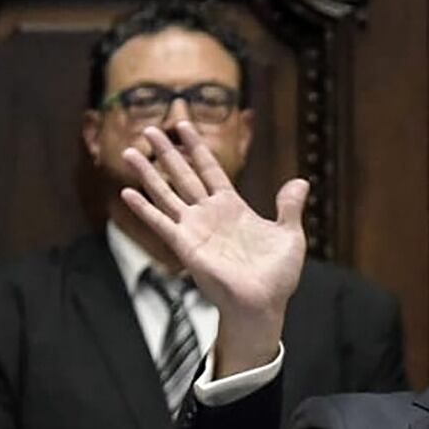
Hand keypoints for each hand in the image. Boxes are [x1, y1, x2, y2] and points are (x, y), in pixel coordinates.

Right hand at [120, 121, 308, 374]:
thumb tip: (301, 182)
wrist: (264, 304)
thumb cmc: (277, 276)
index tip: (184, 125)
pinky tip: (127, 192)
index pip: (210, 170)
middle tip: (149, 129)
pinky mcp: (186, 246)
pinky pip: (161, 223)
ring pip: (166, 194)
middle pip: (183, 175)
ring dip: (148, 173)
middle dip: (167, 152)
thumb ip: (289, 207)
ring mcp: (195, 229)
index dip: (197, 148)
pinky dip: (144, 208)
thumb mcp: (290, 236)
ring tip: (130, 151)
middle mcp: (209, 215)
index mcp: (232, 207)